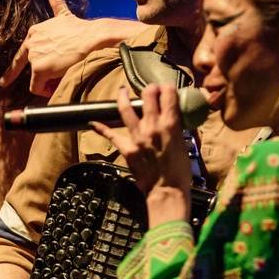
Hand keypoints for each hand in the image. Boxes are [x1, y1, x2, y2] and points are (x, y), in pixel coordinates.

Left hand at [0, 0, 90, 96]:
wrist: (92, 38)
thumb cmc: (82, 29)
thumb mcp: (65, 13)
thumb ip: (56, 0)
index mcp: (34, 32)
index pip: (21, 55)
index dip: (11, 71)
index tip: (3, 83)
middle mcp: (30, 42)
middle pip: (32, 70)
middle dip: (45, 77)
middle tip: (55, 81)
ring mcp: (33, 56)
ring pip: (36, 81)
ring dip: (50, 82)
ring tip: (66, 74)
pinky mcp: (38, 69)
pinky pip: (38, 88)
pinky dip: (48, 91)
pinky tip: (60, 83)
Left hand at [91, 83, 196, 224]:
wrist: (166, 191)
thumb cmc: (180, 172)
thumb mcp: (185, 145)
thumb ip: (177, 131)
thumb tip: (174, 122)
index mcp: (170, 124)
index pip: (168, 95)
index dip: (167, 88)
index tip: (166, 89)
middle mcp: (152, 126)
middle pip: (147, 96)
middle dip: (149, 89)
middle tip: (150, 89)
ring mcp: (137, 137)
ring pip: (126, 109)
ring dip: (123, 97)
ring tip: (122, 91)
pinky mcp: (127, 149)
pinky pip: (111, 135)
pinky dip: (101, 129)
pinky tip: (93, 123)